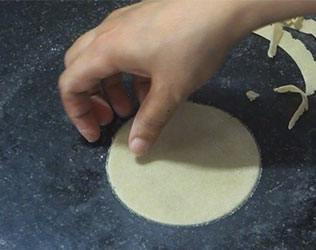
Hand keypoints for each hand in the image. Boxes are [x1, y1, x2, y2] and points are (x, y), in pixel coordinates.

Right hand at [58, 0, 256, 154]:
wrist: (223, 6)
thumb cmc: (192, 46)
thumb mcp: (171, 89)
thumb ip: (150, 121)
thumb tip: (136, 149)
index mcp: (106, 49)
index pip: (71, 83)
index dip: (78, 114)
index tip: (96, 134)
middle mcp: (108, 32)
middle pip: (80, 67)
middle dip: (89, 98)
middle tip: (108, 119)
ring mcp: (126, 22)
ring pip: (103, 58)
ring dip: (111, 87)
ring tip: (130, 109)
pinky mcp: (143, 19)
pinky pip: (124, 49)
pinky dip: (129, 73)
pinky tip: (151, 89)